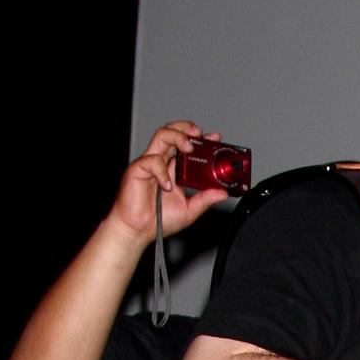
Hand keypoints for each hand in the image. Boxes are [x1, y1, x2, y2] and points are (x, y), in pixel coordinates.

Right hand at [107, 120, 230, 244]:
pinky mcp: (137, 170)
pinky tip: (168, 186)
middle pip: (172, 132)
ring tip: (189, 147)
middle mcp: (162, 162)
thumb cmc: (158, 220)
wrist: (137, 230)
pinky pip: (151, 161)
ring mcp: (149, 164)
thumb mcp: (190, 210)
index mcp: (174, 169)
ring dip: (177, 137)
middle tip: (200, 135)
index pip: (186, 144)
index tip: (214, 138)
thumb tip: (222, 193)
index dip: (200, 138)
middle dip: (187, 128)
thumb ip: (205, 200)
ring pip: (162, 136)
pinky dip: (163, 172)